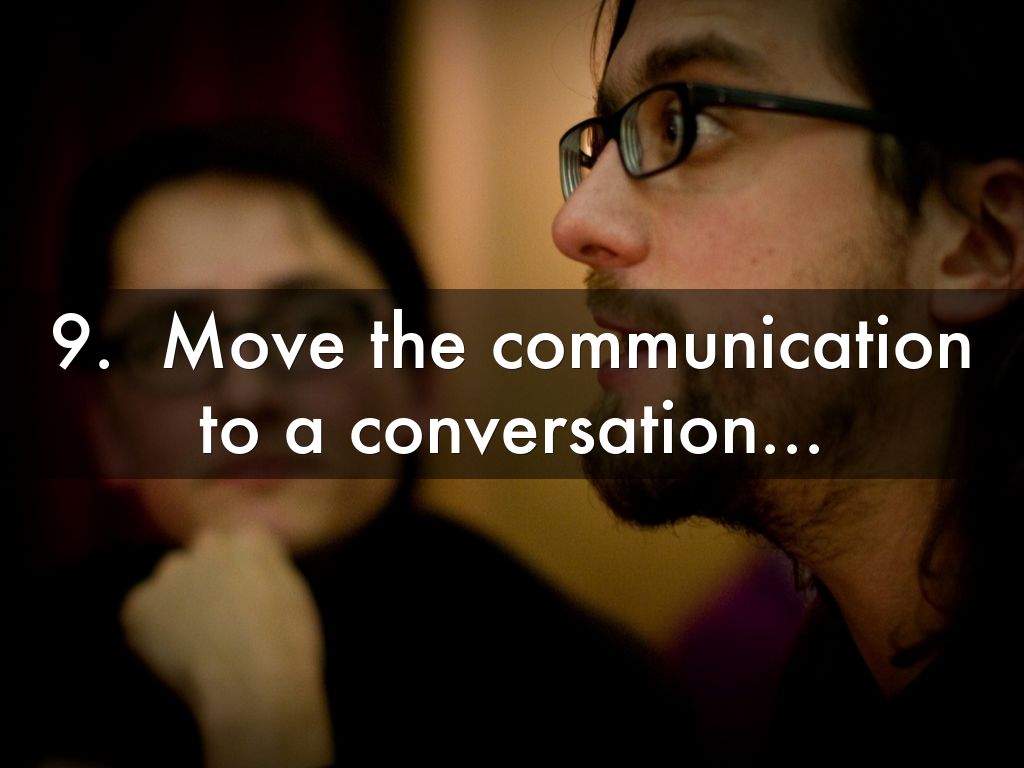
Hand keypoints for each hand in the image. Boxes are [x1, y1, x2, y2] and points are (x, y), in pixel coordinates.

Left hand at [120, 526, 332, 767]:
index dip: (247, 576)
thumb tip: (249, 586)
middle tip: (221, 618)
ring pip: (172, 580)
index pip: (243, 546)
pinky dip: (151, 631)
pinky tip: (175, 655)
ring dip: (180, 599)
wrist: (252, 683)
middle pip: (205, 553)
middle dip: (211, 576)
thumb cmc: (288, 648)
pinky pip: (142, 613)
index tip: (252, 601)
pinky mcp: (139, 603)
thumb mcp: (293, 597)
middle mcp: (209, 544)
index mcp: (252, 540)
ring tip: (197, 641)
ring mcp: (171, 572)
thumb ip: (266, 578)